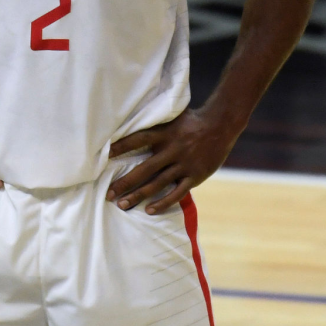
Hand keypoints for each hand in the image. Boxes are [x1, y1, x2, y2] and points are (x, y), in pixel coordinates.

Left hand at [107, 109, 240, 213]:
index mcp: (164, 133)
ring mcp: (184, 164)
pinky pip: (177, 192)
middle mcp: (172, 149)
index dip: (121, 147)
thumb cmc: (190, 120)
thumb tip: (129, 116)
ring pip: (157, 183)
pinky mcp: (195, 176)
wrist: (221, 125)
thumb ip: (153, 122)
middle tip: (108, 194)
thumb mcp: (171, 116)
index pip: (137, 139)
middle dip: (125, 183)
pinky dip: (163, 202)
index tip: (104, 155)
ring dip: (139, 195)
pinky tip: (149, 210)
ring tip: (122, 204)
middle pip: (144, 169)